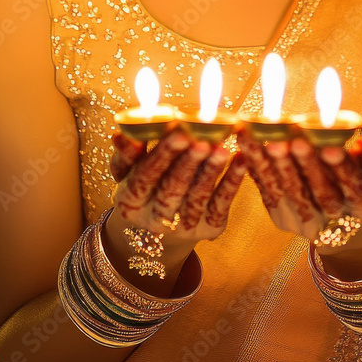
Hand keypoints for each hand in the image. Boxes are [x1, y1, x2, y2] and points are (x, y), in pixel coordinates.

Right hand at [110, 125, 245, 247]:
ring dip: (211, 172)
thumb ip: (127, 153)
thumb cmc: (145, 185)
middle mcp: (154, 220)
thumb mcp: (128, 171)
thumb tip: (121, 134)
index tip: (178, 132)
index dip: (163, 155)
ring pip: (197, 198)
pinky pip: (221, 206)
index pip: (145, 176)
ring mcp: (182, 228)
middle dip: (188, 163)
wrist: (161, 227)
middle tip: (202, 139)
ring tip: (222, 148)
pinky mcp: (208, 229)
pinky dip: (232, 184)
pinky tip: (240, 161)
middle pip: (172, 189)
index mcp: (130, 201)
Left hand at [237, 127, 361, 250]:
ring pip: (292, 194)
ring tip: (271, 140)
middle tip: (295, 141)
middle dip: (307, 166)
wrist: (346, 220)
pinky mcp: (282, 219)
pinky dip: (258, 167)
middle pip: (321, 193)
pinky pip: (269, 192)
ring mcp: (307, 224)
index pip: (356, 189)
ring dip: (279, 167)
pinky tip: (248, 143)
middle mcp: (337, 223)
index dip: (343, 169)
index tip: (331, 147)